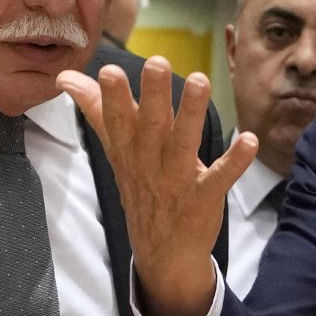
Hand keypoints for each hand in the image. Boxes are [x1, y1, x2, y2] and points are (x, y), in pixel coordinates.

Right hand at [58, 56, 256, 315]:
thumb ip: (97, 111)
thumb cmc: (141, 189)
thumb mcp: (116, 153)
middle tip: (157, 62)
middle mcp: (149, 163)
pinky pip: (219, 178)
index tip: (110, 70)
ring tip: (200, 80)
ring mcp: (176, 182)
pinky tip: (249, 140)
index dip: (112, 97)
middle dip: (152, 95)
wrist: (162, 253)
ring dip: (191, 113)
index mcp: (128, 150)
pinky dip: (234, 161)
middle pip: (150, 126)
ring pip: (183, 144)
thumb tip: (66, 77)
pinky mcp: (203, 198)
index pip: (116, 120)